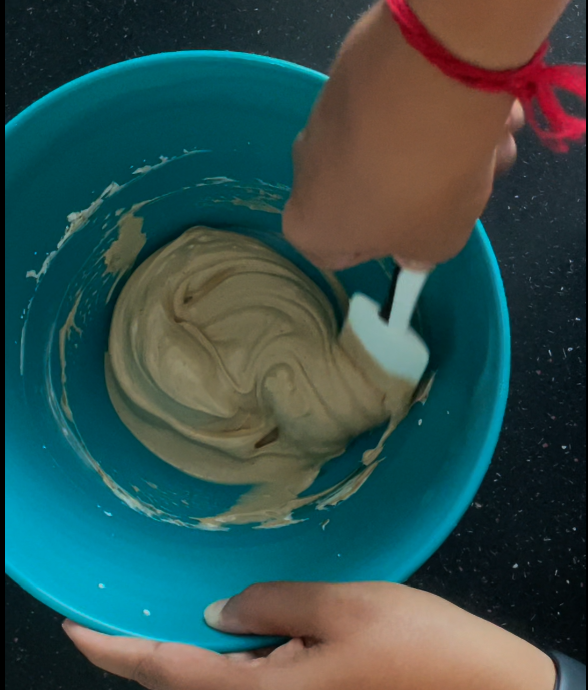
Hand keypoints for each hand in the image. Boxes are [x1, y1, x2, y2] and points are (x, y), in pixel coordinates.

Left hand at [64, 581, 555, 689]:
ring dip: (181, 655)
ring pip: (215, 686)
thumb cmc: (419, 650)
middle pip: (184, 684)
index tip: (75, 627)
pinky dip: (222, 658)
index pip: (167, 673)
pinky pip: (246, 685)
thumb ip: (273, 605)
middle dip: (141, 652)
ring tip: (161, 613)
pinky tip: (226, 630)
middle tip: (114, 611)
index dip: (114, 650)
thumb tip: (219, 610)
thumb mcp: (343, 608)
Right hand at [282, 2, 524, 270]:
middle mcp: (304, 174)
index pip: (334, 253)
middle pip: (366, 195)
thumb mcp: (438, 244)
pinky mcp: (349, 76)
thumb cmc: (421, 189)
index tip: (415, 237)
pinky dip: (430, 108)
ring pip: (386, 148)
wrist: (425, 85)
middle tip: (465, 186)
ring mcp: (324, 120)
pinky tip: (471, 102)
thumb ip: (422, 254)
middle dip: (416, 193)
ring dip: (434, 150)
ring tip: (485, 141)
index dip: (379, 248)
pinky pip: (394, 105)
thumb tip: (415, 251)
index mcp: (310, 226)